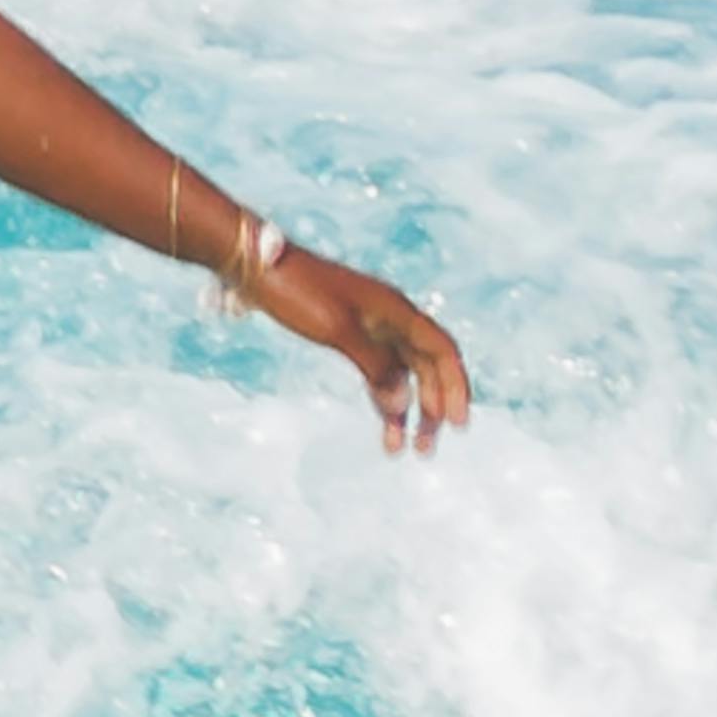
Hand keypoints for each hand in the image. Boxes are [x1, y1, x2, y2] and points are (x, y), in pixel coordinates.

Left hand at [261, 247, 469, 451]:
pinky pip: (379, 372)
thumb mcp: (337, 330)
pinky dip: (383, 399)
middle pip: (428, 368)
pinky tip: (384, 427)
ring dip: (408, 411)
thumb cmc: (297, 291)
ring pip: (404, 374)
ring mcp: (372, 327)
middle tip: (426, 449)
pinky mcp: (352, 335)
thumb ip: (374, 366)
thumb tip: (402, 405)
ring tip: (405, 450)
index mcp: (396, 311)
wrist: (258, 267)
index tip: (458, 425)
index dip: (455, 387)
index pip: (442, 351)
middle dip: (433, 408)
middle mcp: (391, 319)